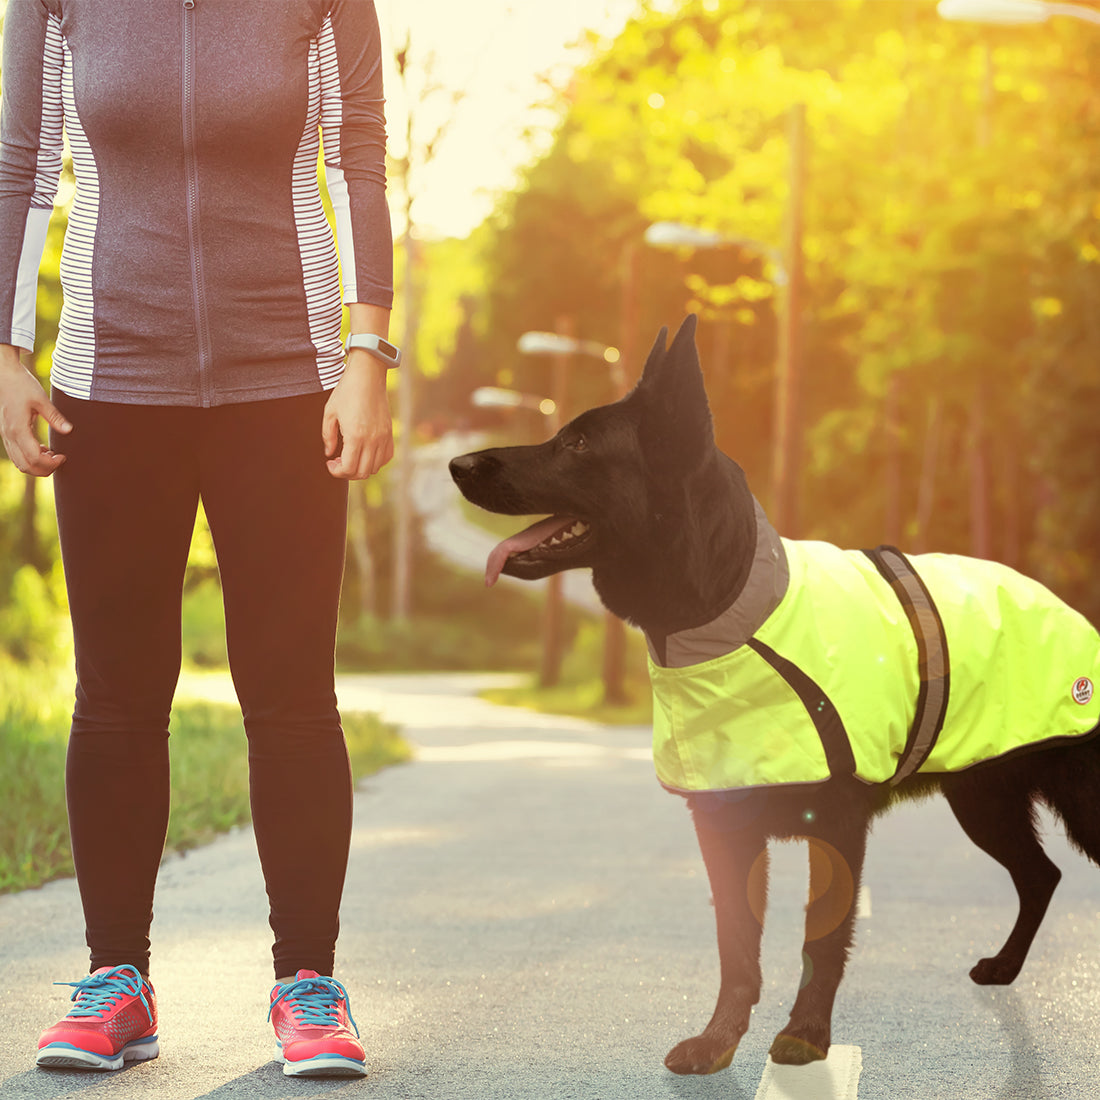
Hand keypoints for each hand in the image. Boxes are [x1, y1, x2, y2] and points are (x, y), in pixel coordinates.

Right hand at [0, 347, 71, 476]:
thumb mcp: (41, 399)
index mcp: (18, 429)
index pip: (33, 458)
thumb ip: (55, 417)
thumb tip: (69, 431)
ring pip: (19, 462)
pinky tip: (43, 449)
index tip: (63, 457)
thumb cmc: (22, 385)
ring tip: (52, 455)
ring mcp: (6, 435)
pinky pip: (16, 454)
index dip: (50, 463)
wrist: (5, 375)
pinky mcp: (7, 433)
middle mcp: (9, 435)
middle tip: (59, 460)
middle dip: (44, 469)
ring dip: (37, 465)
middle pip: (25, 466)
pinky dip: (30, 458)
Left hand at [322, 351, 393, 478]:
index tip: (330, 463)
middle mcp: (372, 440)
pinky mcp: (390, 433)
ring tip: (351, 457)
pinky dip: (376, 461)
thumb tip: (329, 453)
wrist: (368, 376)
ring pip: (375, 468)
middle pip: (362, 473)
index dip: (337, 472)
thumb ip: (328, 436)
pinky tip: (366, 453)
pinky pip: (386, 457)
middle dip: (347, 472)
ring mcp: (384, 437)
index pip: (349, 469)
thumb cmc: (346, 391)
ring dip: (361, 468)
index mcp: (355, 436)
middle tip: (338, 462)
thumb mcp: (330, 413)